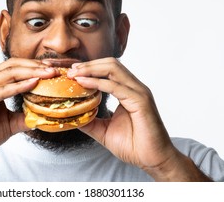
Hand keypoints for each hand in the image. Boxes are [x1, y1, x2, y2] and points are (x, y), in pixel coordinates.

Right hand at [0, 58, 57, 180]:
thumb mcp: (9, 123)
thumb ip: (24, 116)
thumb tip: (43, 116)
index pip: (14, 67)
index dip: (33, 66)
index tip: (52, 68)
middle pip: (13, 65)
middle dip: (35, 66)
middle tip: (55, 68)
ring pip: (9, 74)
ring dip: (31, 72)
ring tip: (48, 74)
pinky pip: (2, 90)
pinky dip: (19, 86)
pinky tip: (34, 83)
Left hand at [68, 57, 209, 180]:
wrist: (153, 160)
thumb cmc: (134, 146)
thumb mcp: (104, 130)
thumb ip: (90, 121)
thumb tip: (72, 115)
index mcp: (128, 91)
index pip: (108, 70)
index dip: (90, 68)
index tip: (72, 72)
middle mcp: (134, 88)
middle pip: (110, 64)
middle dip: (88, 65)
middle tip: (70, 71)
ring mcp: (139, 92)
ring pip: (113, 69)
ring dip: (91, 69)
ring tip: (74, 74)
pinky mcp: (140, 101)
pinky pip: (115, 86)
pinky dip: (97, 82)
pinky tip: (83, 83)